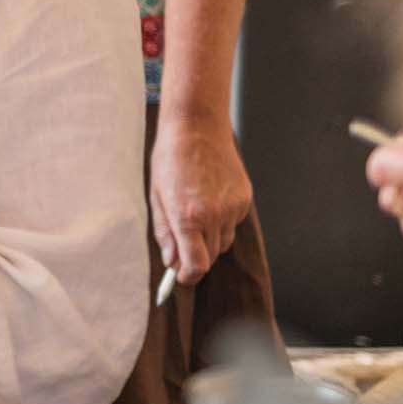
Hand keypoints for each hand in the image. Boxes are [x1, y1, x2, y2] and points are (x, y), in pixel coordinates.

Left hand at [149, 113, 253, 285]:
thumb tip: (171, 260)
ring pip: (223, 241)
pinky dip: (222, 220)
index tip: (181, 276)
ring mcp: (233, 207)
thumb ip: (165, 232)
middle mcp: (214, 215)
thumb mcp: (157, 196)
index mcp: (187, 216)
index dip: (188, 276)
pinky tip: (210, 199)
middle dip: (196, 257)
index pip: (196, 265)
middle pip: (211, 257)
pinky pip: (233, 223)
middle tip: (182, 244)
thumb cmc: (171, 158)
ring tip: (195, 212)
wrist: (197, 127)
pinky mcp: (245, 199)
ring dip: (209, 238)